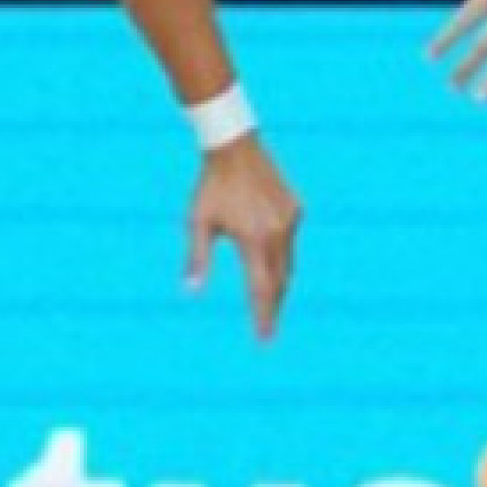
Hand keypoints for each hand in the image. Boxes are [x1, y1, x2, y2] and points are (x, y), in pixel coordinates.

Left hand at [185, 136, 301, 340]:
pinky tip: (272, 262)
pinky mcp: (295, 209)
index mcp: (253, 239)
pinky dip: (283, 257)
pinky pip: (291, 241)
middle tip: (269, 327)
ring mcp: (290, 220)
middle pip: (280, 281)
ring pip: (289, 262)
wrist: (235, 148)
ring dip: (280, 283)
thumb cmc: (211, 187)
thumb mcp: (198, 223)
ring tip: (272, 301)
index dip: (263, 316)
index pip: (261, 288)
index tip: (264, 338)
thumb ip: (197, 258)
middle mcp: (277, 233)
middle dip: (274, 306)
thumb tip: (191, 291)